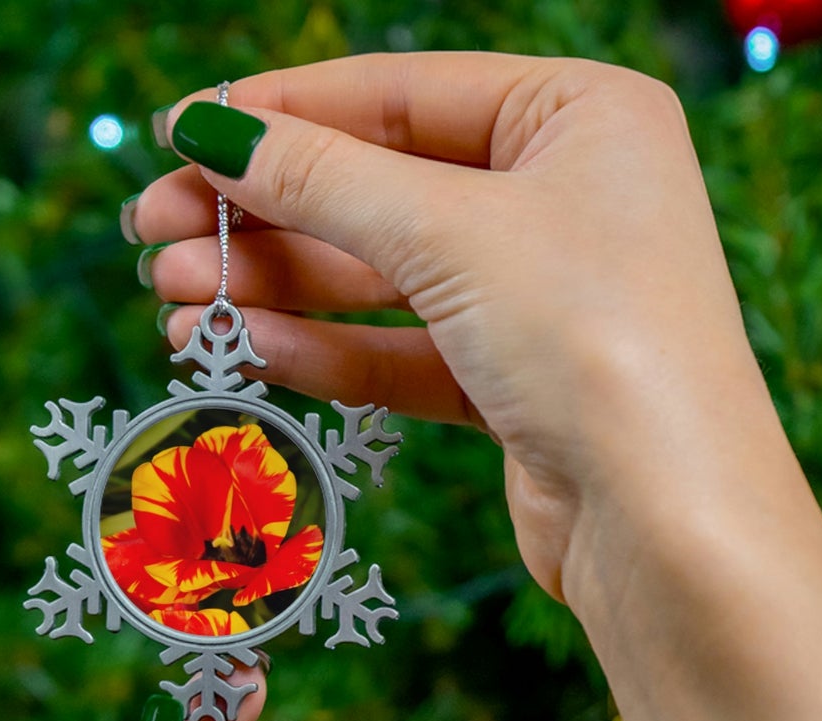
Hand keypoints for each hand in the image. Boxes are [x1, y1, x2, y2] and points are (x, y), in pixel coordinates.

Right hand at [132, 53, 786, 607]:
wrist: (668, 525)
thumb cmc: (593, 341)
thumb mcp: (449, 233)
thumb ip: (323, 179)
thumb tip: (210, 130)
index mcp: (580, 116)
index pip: (400, 93)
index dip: (281, 113)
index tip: (176, 133)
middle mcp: (567, 198)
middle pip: (382, 188)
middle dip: (264, 215)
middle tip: (152, 236)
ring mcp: (543, 297)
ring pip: (385, 279)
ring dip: (279, 289)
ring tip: (174, 303)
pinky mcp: (519, 387)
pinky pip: (406, 353)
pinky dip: (330, 352)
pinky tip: (248, 351)